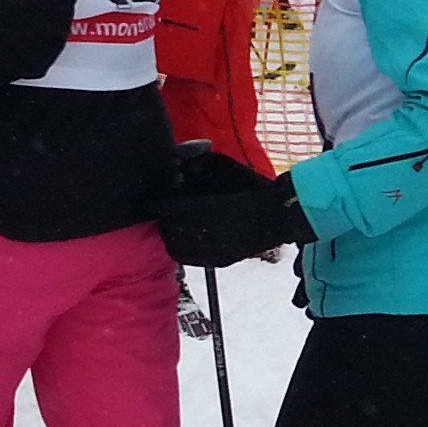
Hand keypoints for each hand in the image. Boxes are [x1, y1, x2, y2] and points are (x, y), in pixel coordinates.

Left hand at [152, 149, 308, 268]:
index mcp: (204, 206)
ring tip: (172, 226)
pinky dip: (178, 249)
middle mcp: (203, 230)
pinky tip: (182, 241)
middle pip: (166, 226)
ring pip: (172, 244)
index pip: (165, 208)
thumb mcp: (226, 169)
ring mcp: (209, 248)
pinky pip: (185, 258)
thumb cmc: (253, 188)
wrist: (277, 215)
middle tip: (163, 212)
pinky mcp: (215, 260)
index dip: (154, 205)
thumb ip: (200, 166)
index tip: (149, 202)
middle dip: (162, 218)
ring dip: (169, 234)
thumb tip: (178, 166)